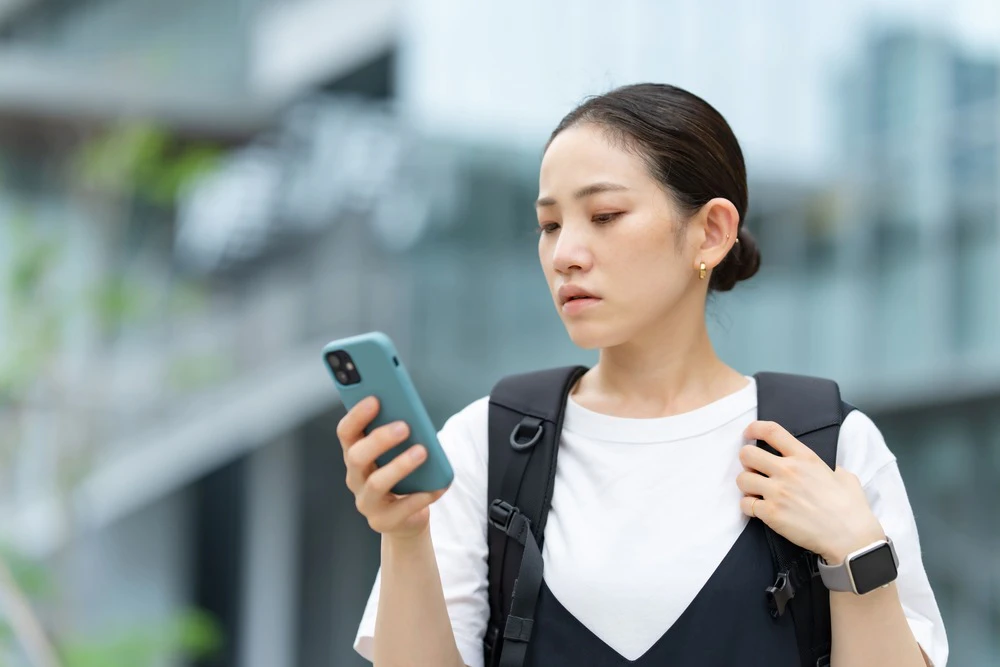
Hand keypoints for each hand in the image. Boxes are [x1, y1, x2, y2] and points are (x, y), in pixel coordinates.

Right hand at [338, 396, 448, 539]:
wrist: (406, 517)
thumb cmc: (403, 475)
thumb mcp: (399, 452)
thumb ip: (400, 433)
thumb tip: (412, 413)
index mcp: (355, 454)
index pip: (346, 432)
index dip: (357, 415)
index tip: (375, 399)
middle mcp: (355, 478)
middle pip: (356, 456)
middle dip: (379, 439)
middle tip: (405, 426)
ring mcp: (367, 502)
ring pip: (377, 483)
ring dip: (401, 465)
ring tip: (422, 452)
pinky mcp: (383, 521)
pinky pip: (402, 508)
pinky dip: (422, 495)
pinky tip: (438, 485)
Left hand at [737, 421, 885, 563]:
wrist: (851, 538)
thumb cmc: (851, 508)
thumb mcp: (844, 475)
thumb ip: (826, 467)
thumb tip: (822, 469)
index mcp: (805, 457)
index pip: (772, 431)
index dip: (755, 428)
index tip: (749, 433)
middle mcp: (788, 470)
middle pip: (747, 454)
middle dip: (746, 461)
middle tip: (754, 469)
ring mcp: (777, 492)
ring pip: (742, 479)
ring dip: (746, 486)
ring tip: (757, 492)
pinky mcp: (771, 513)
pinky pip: (745, 505)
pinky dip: (748, 507)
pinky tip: (758, 510)